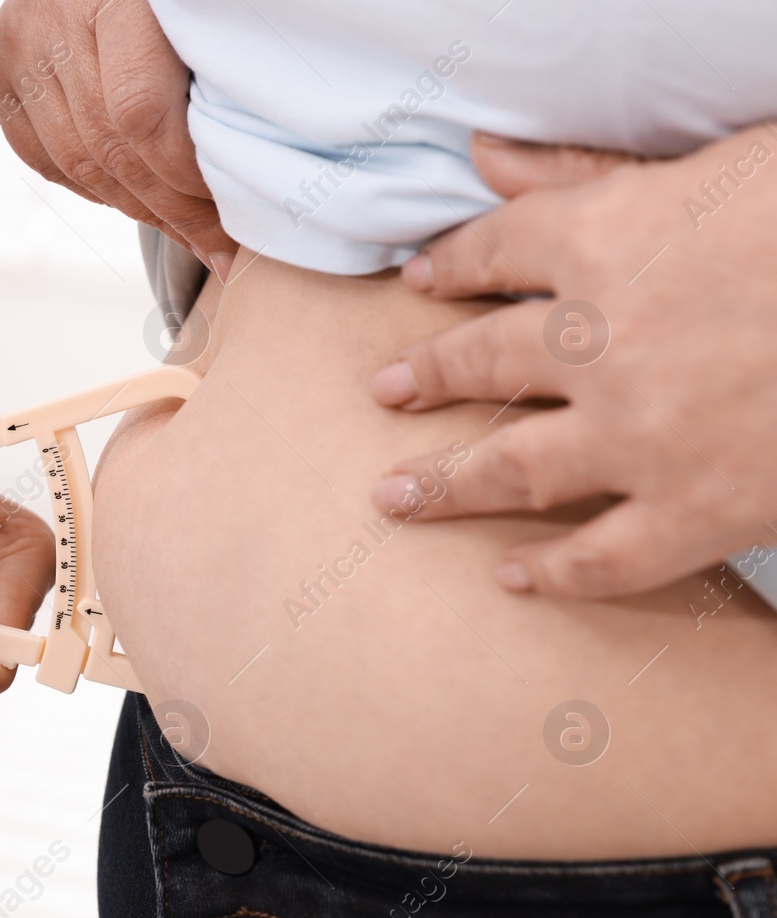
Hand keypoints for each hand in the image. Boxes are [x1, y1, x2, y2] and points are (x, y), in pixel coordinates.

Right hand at [0, 0, 237, 276]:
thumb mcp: (206, 15)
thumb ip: (221, 71)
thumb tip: (247, 180)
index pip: (136, 115)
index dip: (184, 181)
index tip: (232, 217)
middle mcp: (52, 10)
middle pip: (105, 146)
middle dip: (169, 208)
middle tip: (218, 242)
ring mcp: (15, 38)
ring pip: (74, 159)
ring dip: (136, 207)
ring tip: (187, 229)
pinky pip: (42, 154)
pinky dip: (90, 186)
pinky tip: (134, 198)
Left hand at [368, 126, 776, 596]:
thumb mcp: (717, 169)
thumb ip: (592, 172)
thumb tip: (486, 156)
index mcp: (608, 240)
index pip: (499, 250)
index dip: (455, 264)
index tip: (420, 280)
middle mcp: (602, 344)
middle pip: (484, 361)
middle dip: (428, 375)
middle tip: (383, 391)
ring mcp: (642, 435)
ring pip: (514, 467)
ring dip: (446, 484)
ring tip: (393, 496)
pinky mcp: (698, 510)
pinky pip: (604, 557)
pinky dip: (555, 573)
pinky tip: (513, 578)